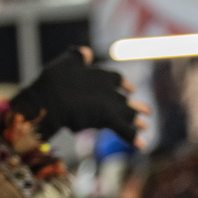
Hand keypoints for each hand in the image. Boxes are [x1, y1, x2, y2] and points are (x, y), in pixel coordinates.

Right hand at [8, 47, 149, 145]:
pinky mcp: (109, 118)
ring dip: (136, 121)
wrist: (51, 100)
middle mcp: (109, 89)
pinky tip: (142, 145)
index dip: (123, 84)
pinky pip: (124, 131)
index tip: (130, 89)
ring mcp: (110, 104)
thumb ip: (77, 57)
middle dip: (134, 105)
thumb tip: (87, 52)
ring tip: (145, 126)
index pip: (116, 79)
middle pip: (124, 99)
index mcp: (99, 75)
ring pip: (128, 114)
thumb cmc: (53, 82)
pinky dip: (133, 138)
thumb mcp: (66, 62)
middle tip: (146, 110)